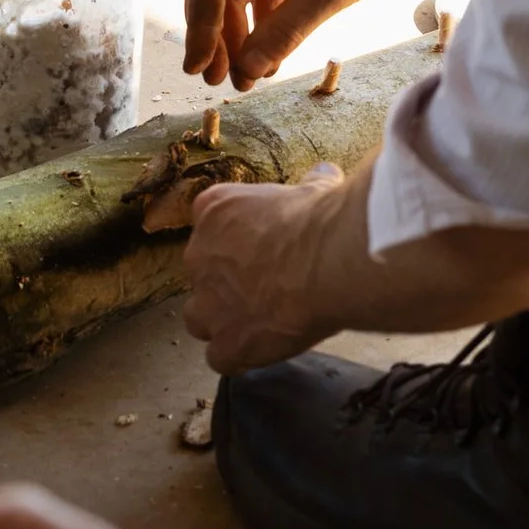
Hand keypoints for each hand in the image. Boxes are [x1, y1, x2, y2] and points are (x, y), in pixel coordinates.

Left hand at [181, 163, 346, 373]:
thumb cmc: (322, 220)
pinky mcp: (225, 343)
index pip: (211, 224)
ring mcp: (207, 304)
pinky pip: (219, 357)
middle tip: (269, 284)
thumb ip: (309, 184)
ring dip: (222, 320)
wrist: (329, 261)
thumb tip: (324, 172)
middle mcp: (199, 256)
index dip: (237, 239)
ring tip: (260, 320)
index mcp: (214, 211)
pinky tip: (263, 348)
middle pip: (204, 272)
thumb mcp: (315, 190)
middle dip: (229, 280)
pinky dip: (238, 354)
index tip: (263, 246)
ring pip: (199, 318)